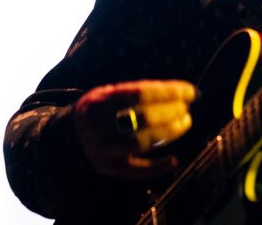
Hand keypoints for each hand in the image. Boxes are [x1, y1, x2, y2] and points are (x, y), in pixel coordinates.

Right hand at [73, 79, 196, 179]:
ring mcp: (102, 148)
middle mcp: (99, 124)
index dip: (170, 92)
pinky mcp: (107, 167)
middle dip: (171, 112)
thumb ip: (138, 91)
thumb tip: (179, 92)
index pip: (142, 92)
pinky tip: (174, 161)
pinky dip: (157, 167)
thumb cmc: (101, 108)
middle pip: (143, 118)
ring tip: (185, 122)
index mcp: (102, 99)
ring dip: (169, 133)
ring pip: (141, 142)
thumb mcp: (110, 92)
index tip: (192, 91)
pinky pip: (134, 170)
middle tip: (187, 108)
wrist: (69, 134)